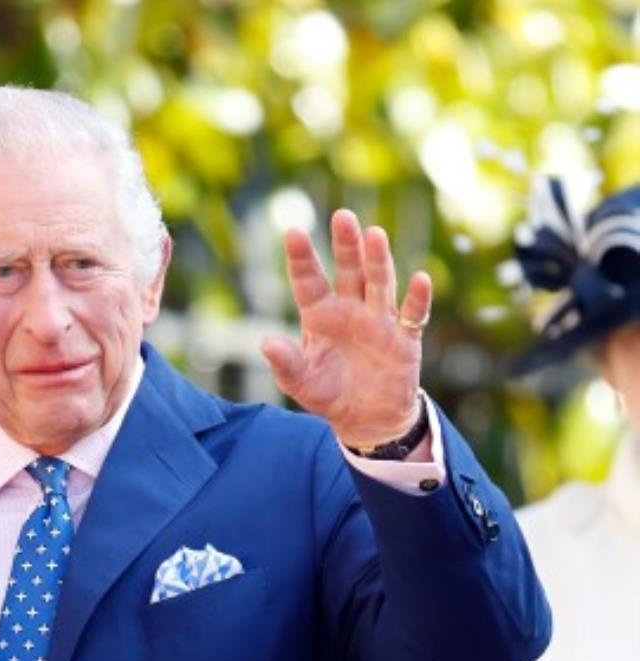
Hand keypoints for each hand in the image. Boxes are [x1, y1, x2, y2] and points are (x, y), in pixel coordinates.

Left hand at [260, 209, 431, 449]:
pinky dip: (417, 298)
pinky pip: (412, 314)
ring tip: (374, 235)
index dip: (302, 258)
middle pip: (349, 270)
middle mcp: (351, 309)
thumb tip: (264, 343)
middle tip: (342, 216)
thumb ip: (285, 364)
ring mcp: (379, 319)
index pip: (310, 281)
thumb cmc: (330, 395)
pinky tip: (420, 279)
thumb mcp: (301, 385)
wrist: (366, 419)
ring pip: (379, 282)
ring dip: (378, 260)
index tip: (293, 232)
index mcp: (321, 316)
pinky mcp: (405, 337)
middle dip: (346, 244)